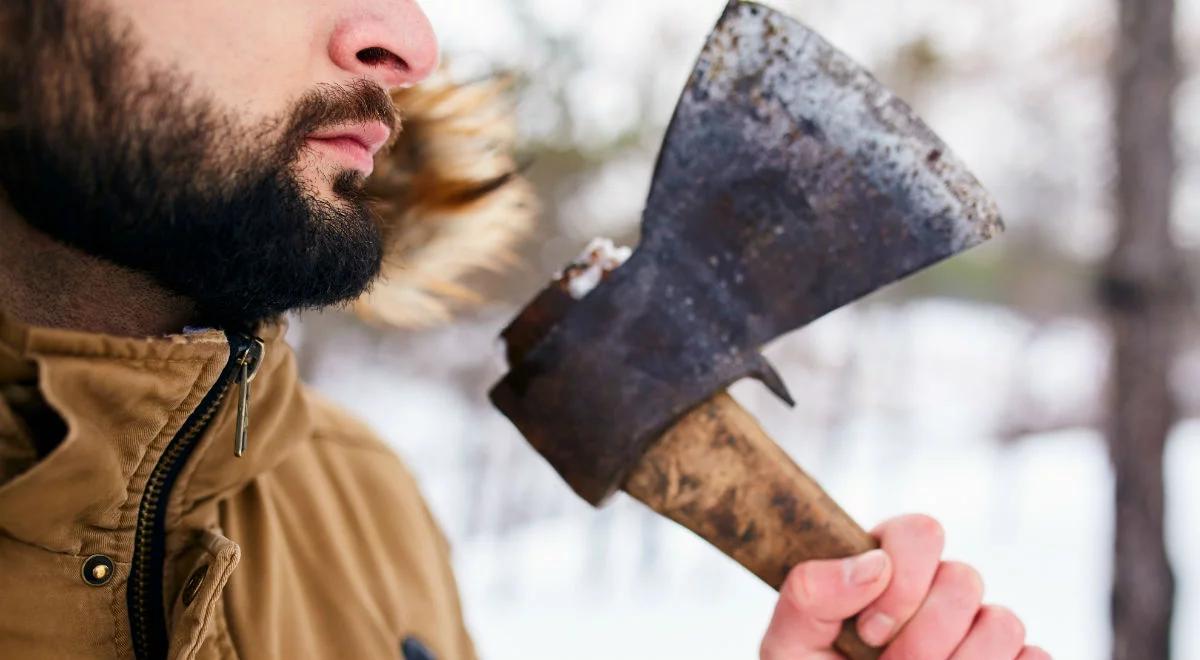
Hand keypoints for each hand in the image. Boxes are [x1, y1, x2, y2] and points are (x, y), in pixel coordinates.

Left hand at [759, 514, 1048, 659]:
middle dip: (926, 634)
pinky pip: (1034, 657)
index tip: (870, 630)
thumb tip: (873, 564)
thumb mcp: (790, 645)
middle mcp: (936, 593)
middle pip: (966, 578)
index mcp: (883, 569)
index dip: (904, 581)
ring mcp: (977, 632)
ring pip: (1004, 622)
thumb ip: (809, 596)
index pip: (921, 532)